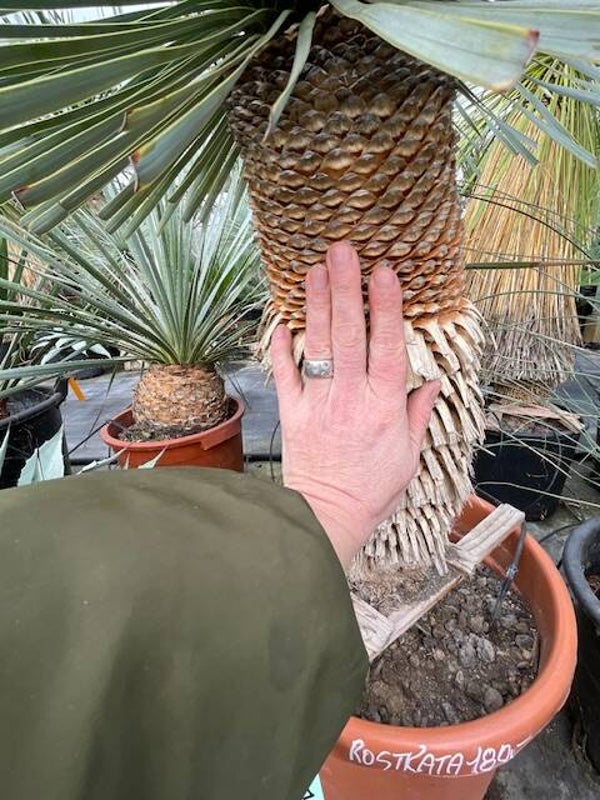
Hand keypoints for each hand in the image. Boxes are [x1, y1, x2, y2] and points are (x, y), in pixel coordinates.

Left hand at [270, 241, 439, 567]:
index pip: (389, 348)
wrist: (327, 517)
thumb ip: (417, 413)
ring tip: (314, 269)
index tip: (385, 273)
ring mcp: (318, 404)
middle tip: (342, 251)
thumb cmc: (372, 489)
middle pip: (349, 336)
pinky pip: (285, 375)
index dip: (387, 309)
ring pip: (317, 347)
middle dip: (346, 290)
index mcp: (384, 408)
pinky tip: (282, 319)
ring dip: (315, 305)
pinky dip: (281, 347)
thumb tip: (432, 381)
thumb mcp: (408, 454)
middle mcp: (351, 399)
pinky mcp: (292, 414)